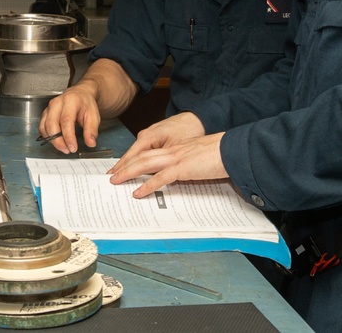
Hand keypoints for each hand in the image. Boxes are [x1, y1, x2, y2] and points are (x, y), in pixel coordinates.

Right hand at [39, 84, 101, 153]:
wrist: (80, 94)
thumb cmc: (85, 104)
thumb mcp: (94, 115)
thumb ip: (92, 130)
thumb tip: (90, 143)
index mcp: (71, 100)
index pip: (66, 120)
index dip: (68, 136)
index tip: (73, 147)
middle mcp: (57, 103)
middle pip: (52, 124)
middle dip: (58, 141)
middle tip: (67, 150)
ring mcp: (49, 108)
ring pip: (45, 126)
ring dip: (52, 140)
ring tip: (63, 148)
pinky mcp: (45, 113)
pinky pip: (42, 127)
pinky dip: (47, 136)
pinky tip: (56, 141)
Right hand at [108, 112, 204, 171]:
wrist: (197, 117)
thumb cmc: (188, 129)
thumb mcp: (175, 150)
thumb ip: (162, 163)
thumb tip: (153, 177)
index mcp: (148, 137)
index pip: (131, 156)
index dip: (122, 169)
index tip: (114, 178)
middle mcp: (146, 136)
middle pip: (130, 155)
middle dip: (121, 168)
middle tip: (111, 180)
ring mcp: (150, 136)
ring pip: (137, 154)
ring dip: (129, 165)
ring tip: (119, 176)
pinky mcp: (155, 138)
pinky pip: (144, 151)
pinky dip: (138, 160)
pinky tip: (135, 168)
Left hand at [110, 132, 226, 197]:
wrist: (230, 149)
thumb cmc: (218, 154)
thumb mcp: (197, 157)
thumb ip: (186, 163)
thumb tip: (179, 174)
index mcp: (175, 148)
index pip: (149, 152)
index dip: (134, 159)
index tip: (123, 167)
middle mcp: (172, 151)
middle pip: (141, 156)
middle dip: (124, 166)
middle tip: (111, 175)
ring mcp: (176, 158)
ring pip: (145, 164)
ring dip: (128, 173)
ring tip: (116, 181)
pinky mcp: (182, 168)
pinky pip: (160, 178)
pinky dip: (147, 186)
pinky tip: (138, 193)